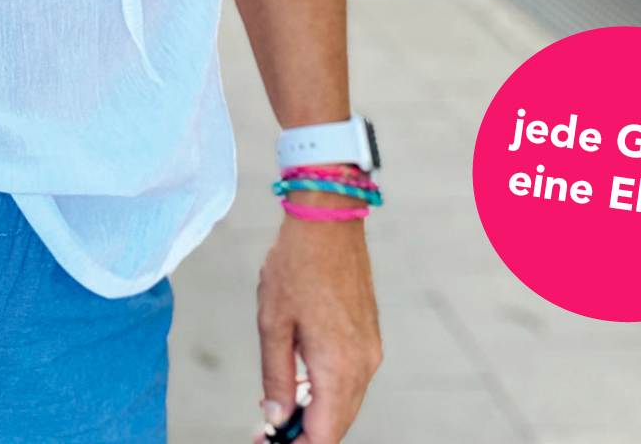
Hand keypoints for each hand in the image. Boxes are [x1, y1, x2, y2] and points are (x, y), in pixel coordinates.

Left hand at [251, 217, 381, 442]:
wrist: (328, 219)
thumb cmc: (296, 264)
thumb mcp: (273, 322)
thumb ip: (277, 376)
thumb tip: (277, 417)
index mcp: (339, 366)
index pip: (324, 435)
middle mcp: (363, 365)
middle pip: (338, 425)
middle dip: (306, 436)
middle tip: (269, 433)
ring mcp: (371, 350)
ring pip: (346, 404)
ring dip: (317, 415)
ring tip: (280, 407)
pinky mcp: (370, 336)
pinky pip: (352, 380)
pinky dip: (329, 391)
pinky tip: (302, 381)